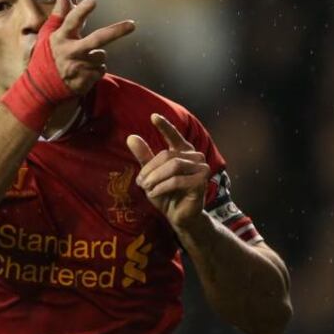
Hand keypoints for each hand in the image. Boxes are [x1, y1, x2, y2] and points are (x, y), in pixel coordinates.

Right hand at [46, 0, 135, 94]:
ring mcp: (80, 67)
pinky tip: (83, 72)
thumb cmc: (47, 56)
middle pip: (98, 39)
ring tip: (81, 61)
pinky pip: (101, 70)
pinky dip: (95, 70)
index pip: (71, 21)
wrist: (43, 88)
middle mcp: (71, 52)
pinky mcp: (86, 80)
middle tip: (132, 25)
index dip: (82, 10)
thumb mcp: (49, 34)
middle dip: (117, 31)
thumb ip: (59, 14)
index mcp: (60, 38)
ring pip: (101, 56)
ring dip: (96, 56)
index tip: (93, 1)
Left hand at [126, 113, 210, 230]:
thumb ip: (144, 157)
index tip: (153, 116)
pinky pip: (177, 180)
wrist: (179, 217)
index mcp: (183, 151)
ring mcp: (202, 168)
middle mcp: (195, 157)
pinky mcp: (201, 182)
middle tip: (140, 182)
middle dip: (150, 169)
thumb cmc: (167, 195)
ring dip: (155, 178)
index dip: (165, 126)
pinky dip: (162, 187)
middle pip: (167, 155)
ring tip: (146, 188)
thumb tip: (131, 137)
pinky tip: (154, 194)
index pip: (174, 136)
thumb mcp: (151, 175)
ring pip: (173, 166)